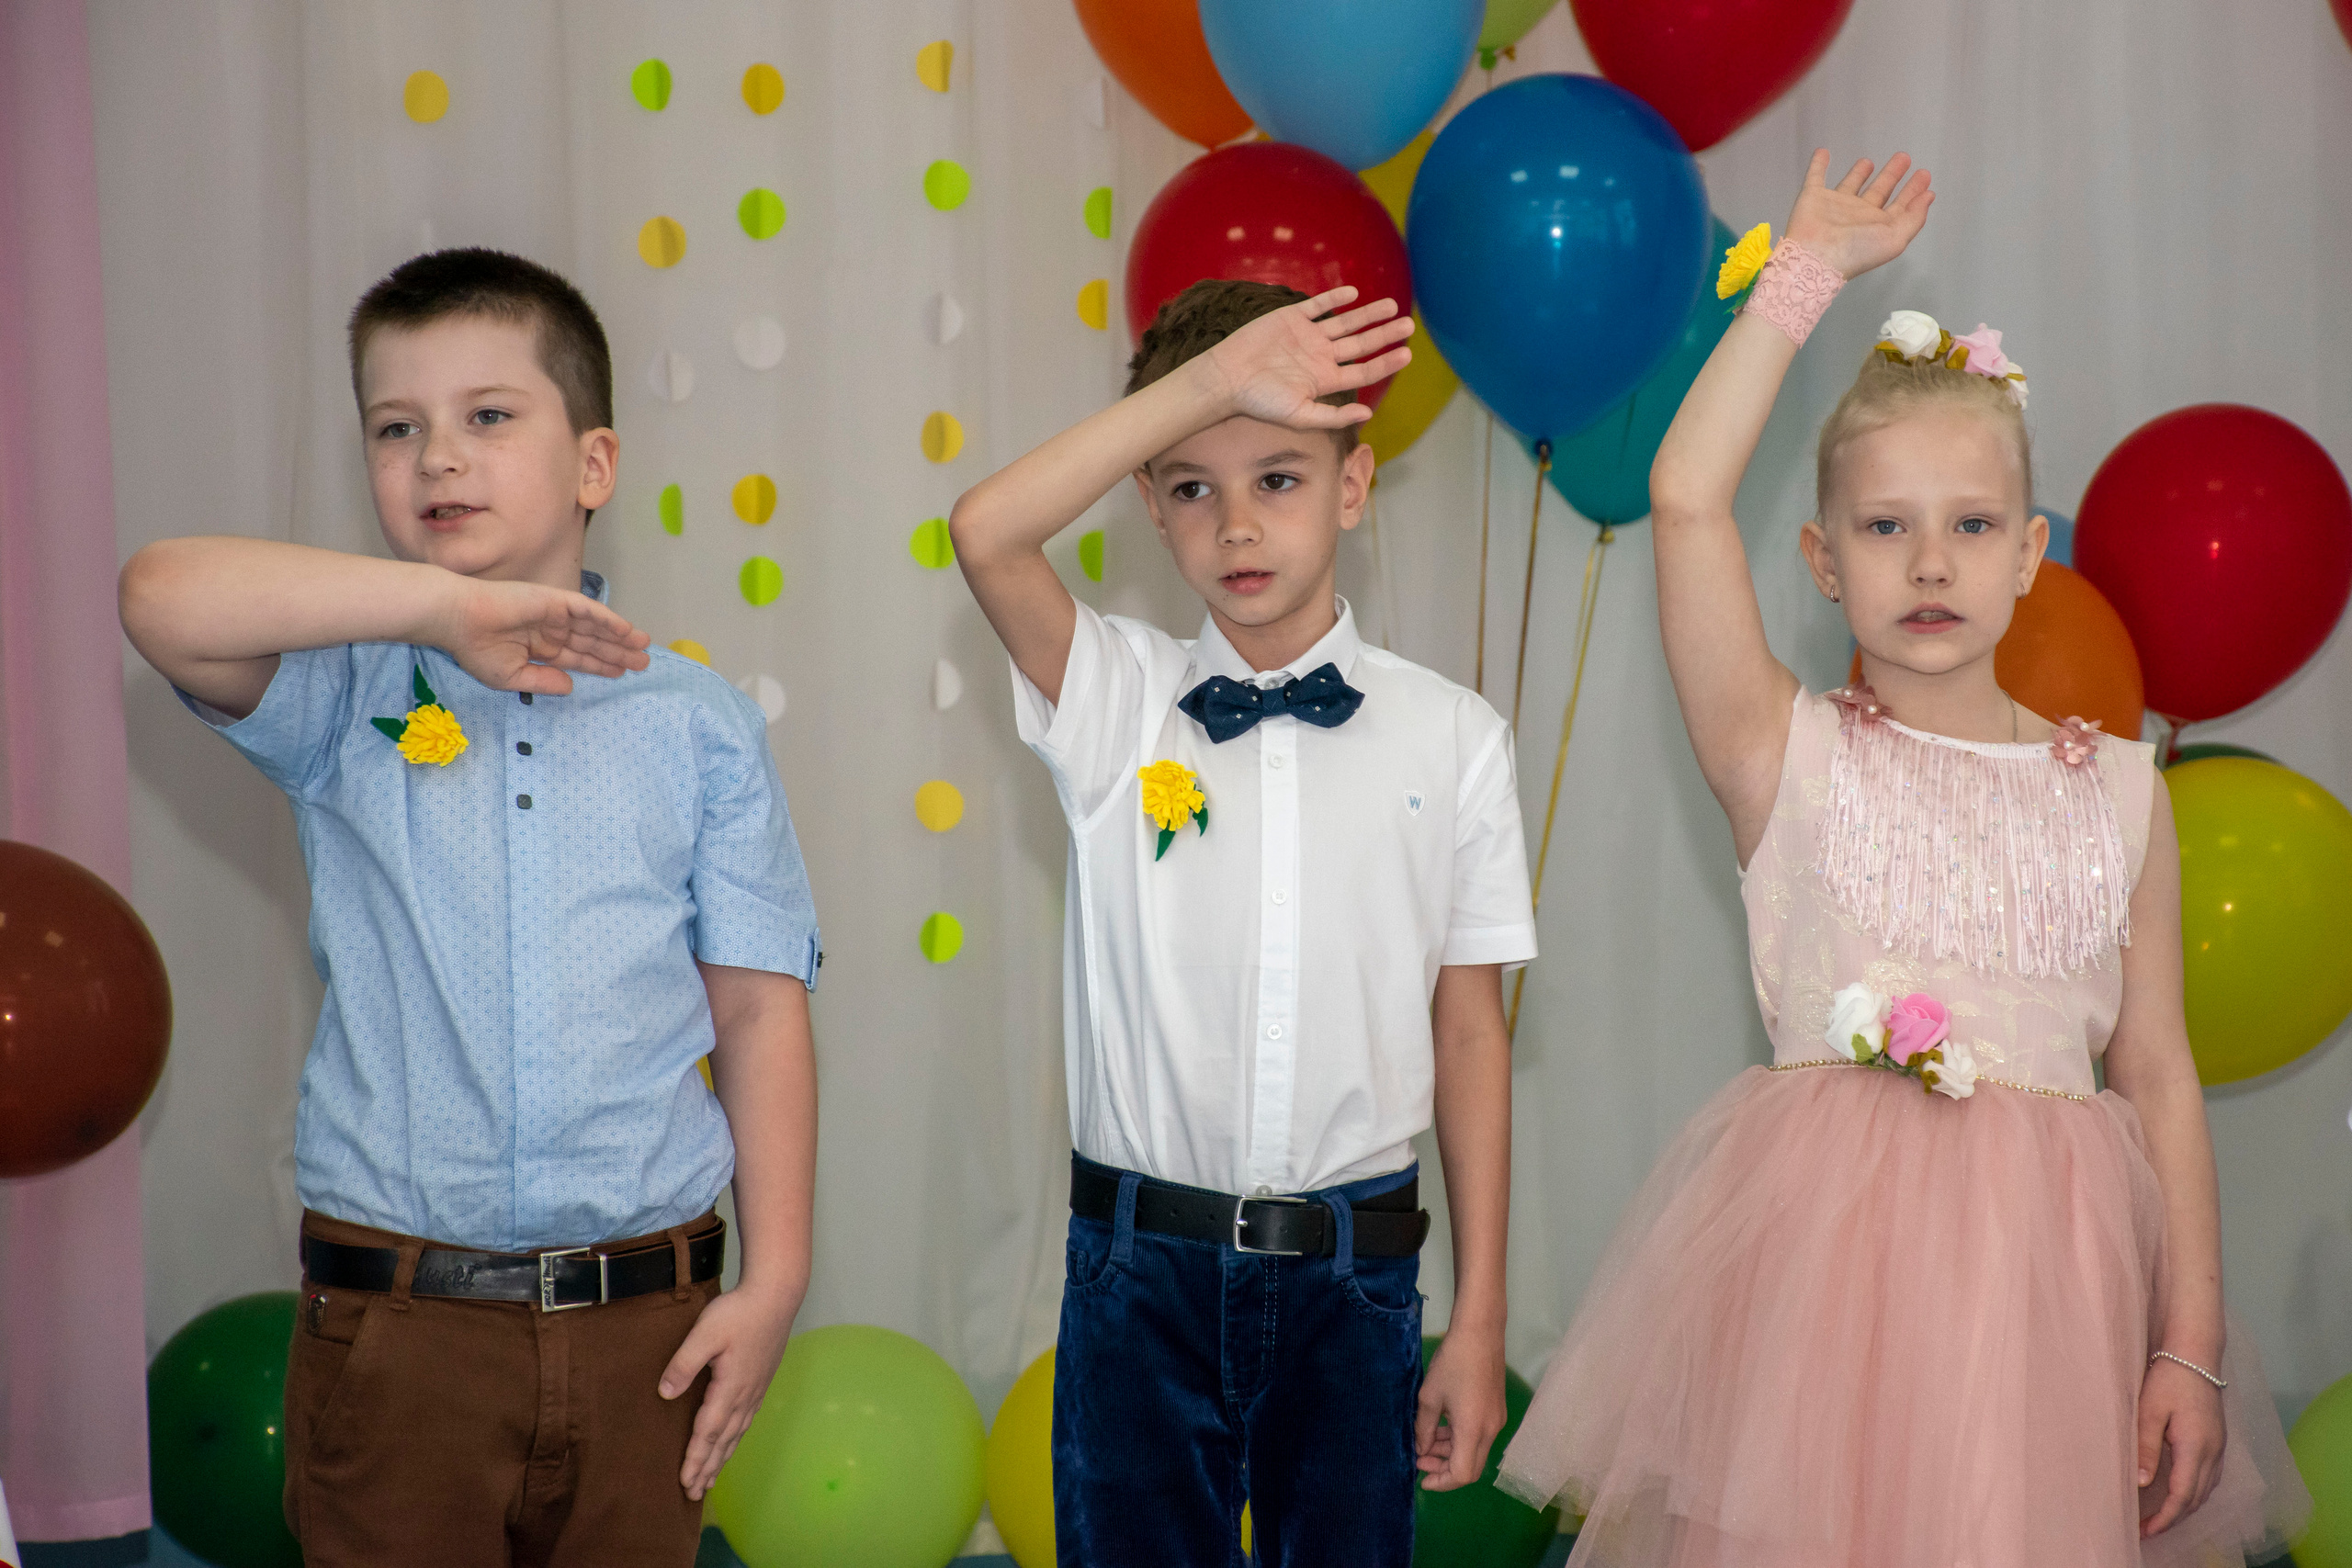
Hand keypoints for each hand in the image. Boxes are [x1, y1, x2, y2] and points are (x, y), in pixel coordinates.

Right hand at [431, 575, 651, 694]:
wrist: (457, 619)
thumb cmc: (475, 649)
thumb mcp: (511, 676)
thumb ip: (543, 682)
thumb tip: (570, 687)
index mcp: (538, 647)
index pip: (576, 657)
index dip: (599, 664)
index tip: (622, 673)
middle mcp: (549, 629)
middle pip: (591, 642)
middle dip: (616, 652)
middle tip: (644, 663)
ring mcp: (553, 613)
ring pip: (594, 626)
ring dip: (619, 636)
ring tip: (643, 647)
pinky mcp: (554, 600)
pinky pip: (587, 610)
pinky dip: (608, 619)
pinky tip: (626, 630)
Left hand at [659, 1280, 800, 1499]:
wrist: (776, 1294)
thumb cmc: (740, 1311)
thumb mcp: (705, 1333)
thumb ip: (684, 1364)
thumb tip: (665, 1394)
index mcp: (730, 1387)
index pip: (708, 1432)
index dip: (695, 1459)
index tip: (684, 1483)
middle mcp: (745, 1395)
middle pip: (724, 1441)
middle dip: (707, 1468)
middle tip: (694, 1494)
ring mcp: (756, 1389)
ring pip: (737, 1433)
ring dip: (722, 1458)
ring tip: (710, 1479)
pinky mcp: (761, 1380)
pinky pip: (746, 1420)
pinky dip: (735, 1439)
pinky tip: (731, 1442)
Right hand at [1196, 286, 1414, 430]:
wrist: (1227, 377)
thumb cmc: (1259, 401)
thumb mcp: (1299, 415)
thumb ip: (1333, 416)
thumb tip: (1368, 415)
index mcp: (1324, 380)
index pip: (1363, 371)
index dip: (1386, 363)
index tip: (1407, 354)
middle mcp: (1320, 357)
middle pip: (1360, 344)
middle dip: (1384, 335)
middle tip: (1409, 326)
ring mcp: (1306, 336)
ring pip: (1345, 323)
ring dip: (1368, 315)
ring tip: (1392, 306)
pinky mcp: (1291, 318)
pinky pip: (1317, 306)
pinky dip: (1334, 298)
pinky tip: (1353, 294)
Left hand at [1415, 1328, 1507, 1490]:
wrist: (1480, 1333)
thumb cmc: (1452, 1363)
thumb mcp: (1429, 1397)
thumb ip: (1423, 1429)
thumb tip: (1421, 1449)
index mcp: (1473, 1431)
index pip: (1462, 1474)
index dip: (1441, 1482)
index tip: (1421, 1477)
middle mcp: (1491, 1431)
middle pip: (1471, 1468)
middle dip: (1445, 1470)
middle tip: (1421, 1460)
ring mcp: (1497, 1421)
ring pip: (1475, 1452)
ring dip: (1451, 1453)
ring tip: (1426, 1441)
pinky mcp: (1497, 1411)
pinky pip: (1479, 1437)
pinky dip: (1460, 1440)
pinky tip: (1442, 1428)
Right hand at [1782, 149, 1933, 280]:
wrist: (1815, 258)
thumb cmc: (1856, 251)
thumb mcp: (1895, 238)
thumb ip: (1914, 217)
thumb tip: (1929, 196)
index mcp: (1878, 225)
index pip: (1900, 205)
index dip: (1913, 191)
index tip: (1924, 175)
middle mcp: (1858, 215)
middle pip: (1878, 191)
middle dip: (1892, 175)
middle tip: (1903, 158)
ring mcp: (1835, 205)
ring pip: (1850, 184)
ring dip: (1859, 173)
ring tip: (1868, 160)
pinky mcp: (1813, 196)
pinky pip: (1815, 176)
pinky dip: (1818, 164)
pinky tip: (1822, 152)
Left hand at [2136, 1358, 2226, 1536]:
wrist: (2194, 1355)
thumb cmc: (2167, 1379)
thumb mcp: (2149, 1411)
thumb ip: (2146, 1448)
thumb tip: (2142, 1483)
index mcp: (2195, 1447)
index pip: (2182, 1495)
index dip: (2165, 1517)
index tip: (2146, 1531)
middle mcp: (2213, 1453)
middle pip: (2196, 1499)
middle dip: (2173, 1518)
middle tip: (2147, 1530)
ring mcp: (2219, 1447)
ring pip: (2206, 1491)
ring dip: (2185, 1508)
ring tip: (2160, 1518)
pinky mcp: (2218, 1441)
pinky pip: (2210, 1478)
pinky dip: (2194, 1494)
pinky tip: (2179, 1494)